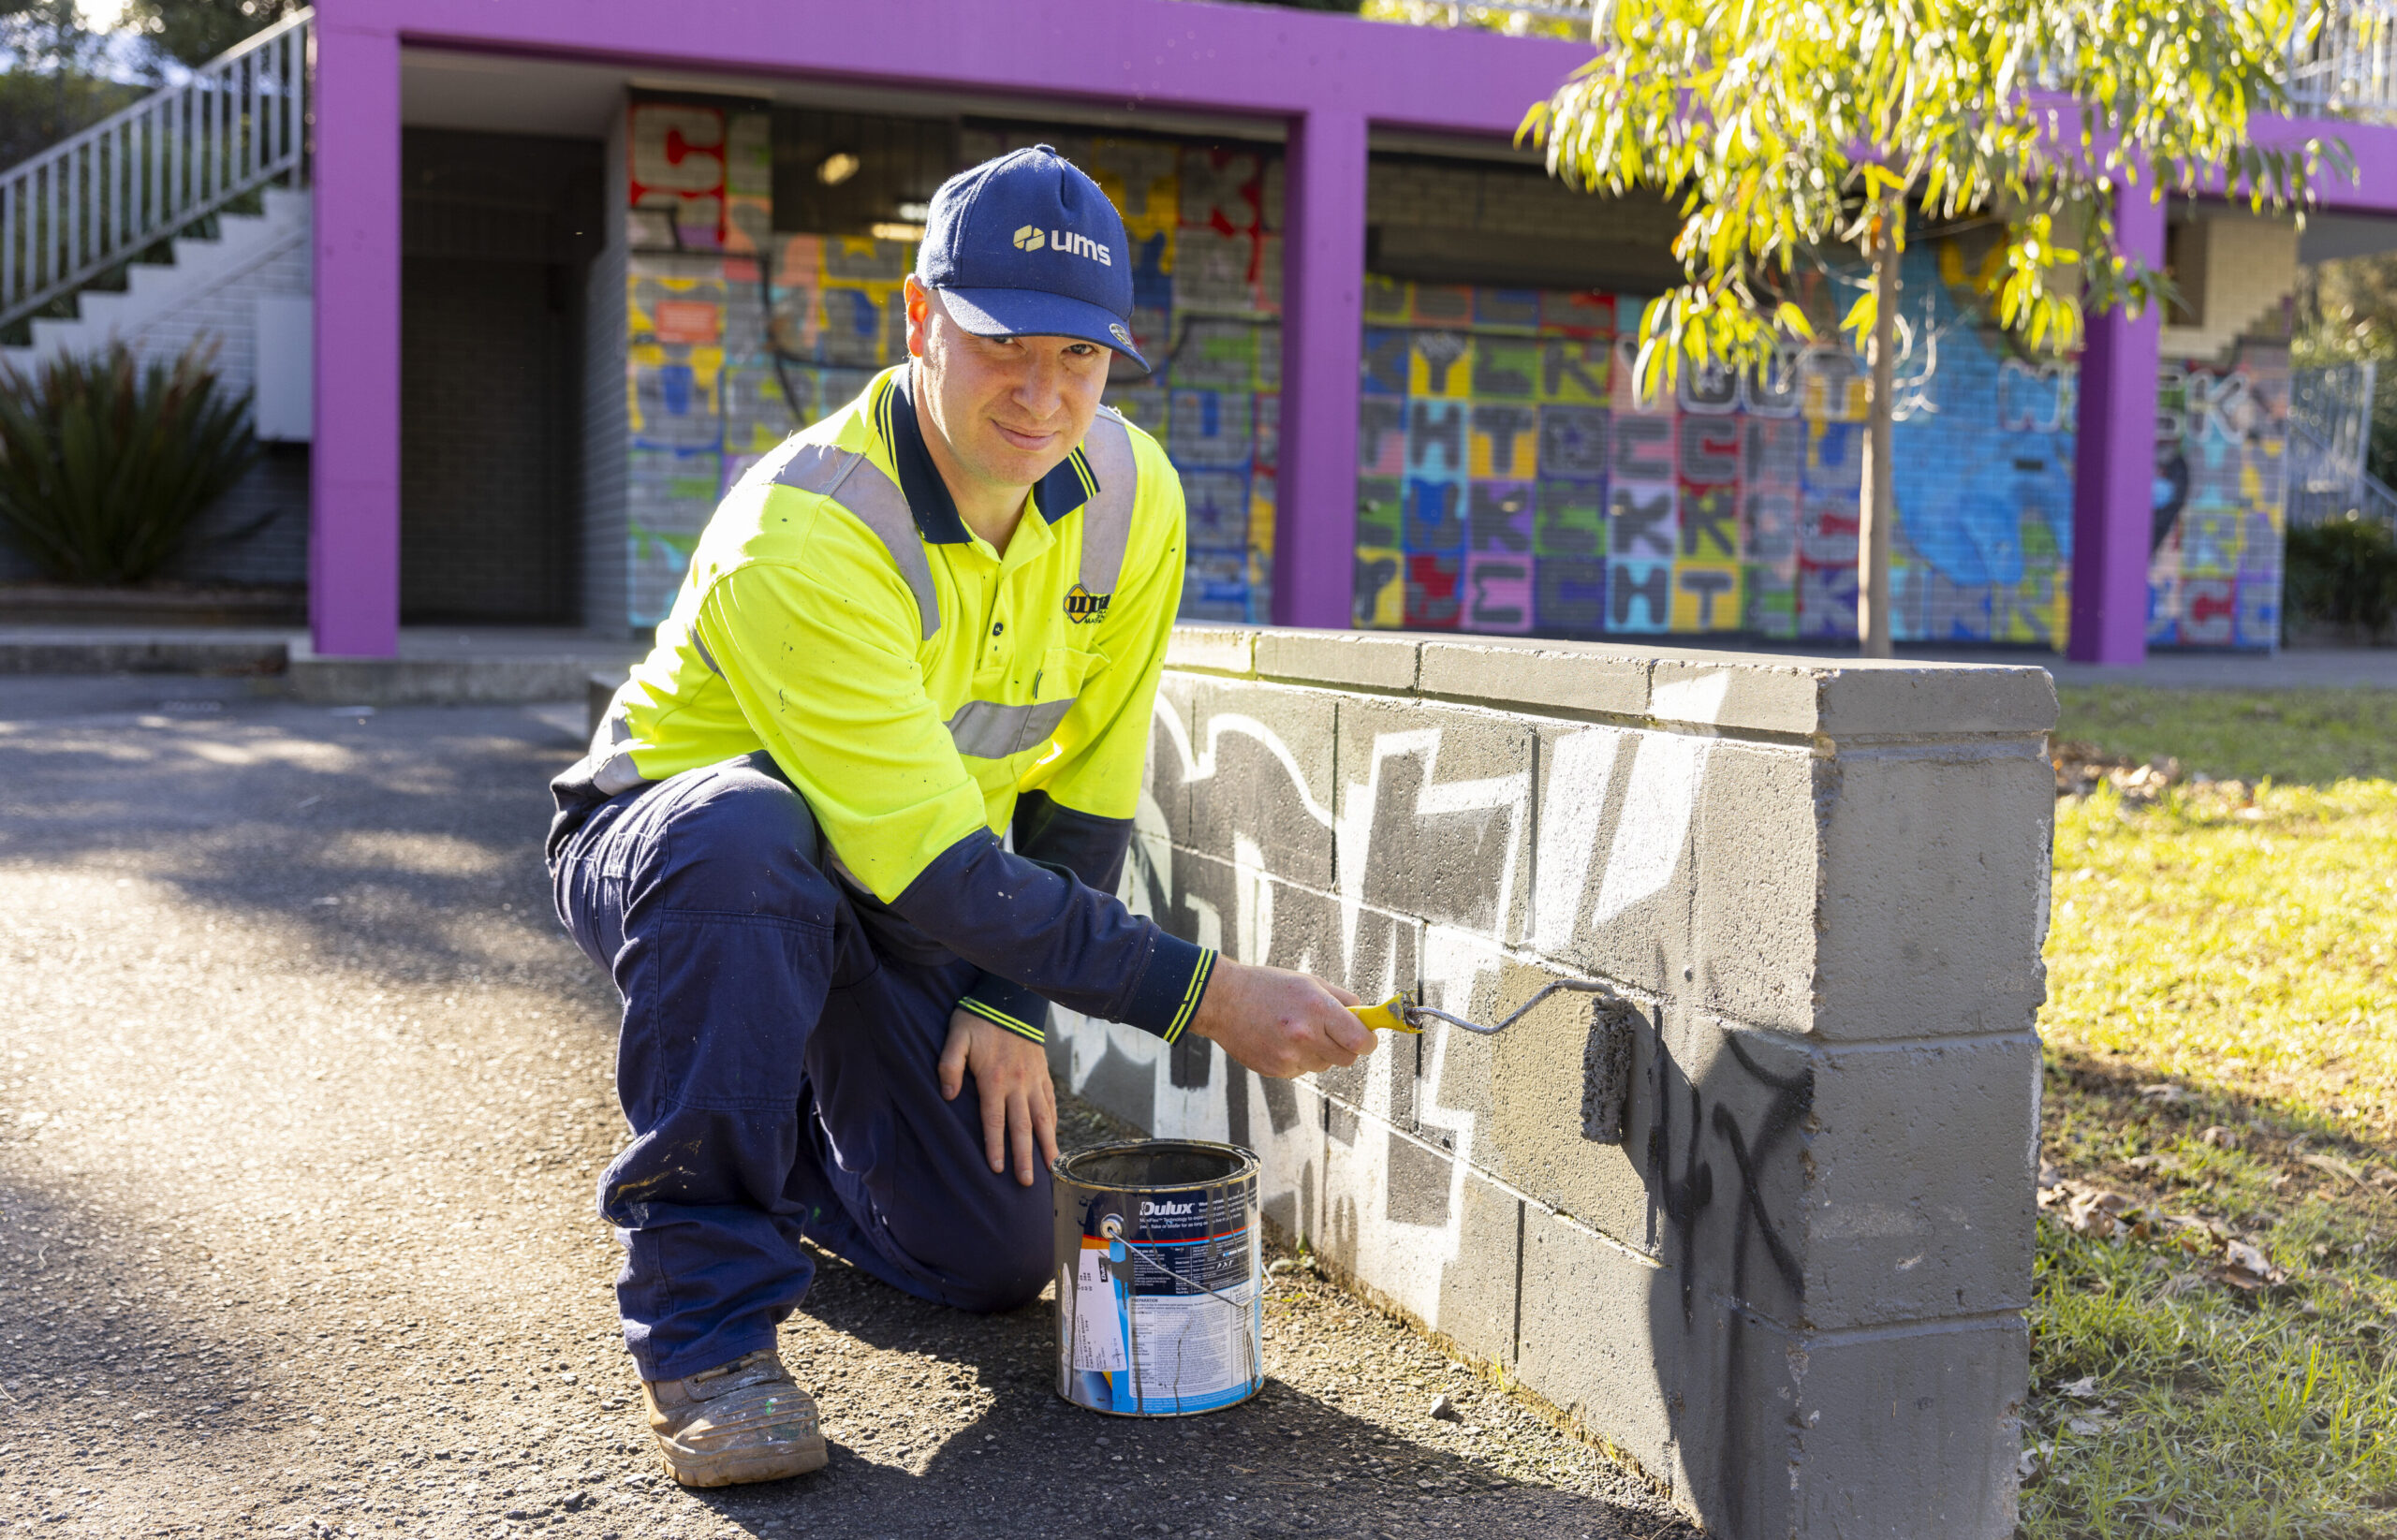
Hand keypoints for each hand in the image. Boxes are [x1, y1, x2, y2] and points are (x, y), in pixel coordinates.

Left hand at [938, 1009, 1059, 1187]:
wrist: (1010, 997)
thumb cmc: (978, 1019)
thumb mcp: (956, 1037)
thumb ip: (949, 1065)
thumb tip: (947, 1094)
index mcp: (994, 1079)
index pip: (994, 1121)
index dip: (995, 1146)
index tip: (997, 1170)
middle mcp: (1017, 1084)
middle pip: (1022, 1126)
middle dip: (1024, 1156)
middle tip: (1027, 1183)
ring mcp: (1033, 1079)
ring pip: (1042, 1118)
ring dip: (1046, 1144)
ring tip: (1051, 1167)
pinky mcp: (1043, 1073)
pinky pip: (1050, 1102)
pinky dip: (1053, 1121)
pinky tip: (1054, 1136)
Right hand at [1187, 960, 1367, 1078]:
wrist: (1223, 1001)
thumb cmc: (1267, 986)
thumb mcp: (1308, 981)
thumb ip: (1341, 999)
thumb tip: (1364, 1016)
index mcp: (1317, 1008)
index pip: (1360, 1040)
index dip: (1368, 1041)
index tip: (1367, 1038)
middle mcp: (1305, 1034)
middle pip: (1348, 1058)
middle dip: (1347, 1047)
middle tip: (1334, 1033)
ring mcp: (1289, 1056)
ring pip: (1324, 1065)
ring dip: (1320, 1052)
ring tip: (1297, 1031)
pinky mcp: (1276, 1070)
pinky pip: (1302, 1070)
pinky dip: (1298, 1058)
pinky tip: (1281, 1040)